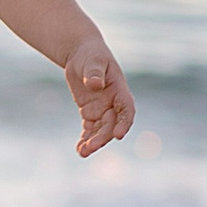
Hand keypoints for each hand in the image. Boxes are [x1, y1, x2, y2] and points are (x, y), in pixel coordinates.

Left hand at [65, 35, 135, 156]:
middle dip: (103, 137)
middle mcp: (114, 103)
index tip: (118, 135)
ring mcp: (103, 109)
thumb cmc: (91, 54)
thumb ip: (94, 73)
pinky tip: (80, 149)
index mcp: (120, 90)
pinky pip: (90, 128)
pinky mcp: (90, 112)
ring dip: (94, 142)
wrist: (82, 53)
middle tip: (91, 148)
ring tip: (83, 152)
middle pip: (112, 124)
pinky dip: (86, 138)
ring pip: (101, 130)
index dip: (124, 123)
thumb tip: (94, 84)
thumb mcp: (92, 60)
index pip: (126, 109)